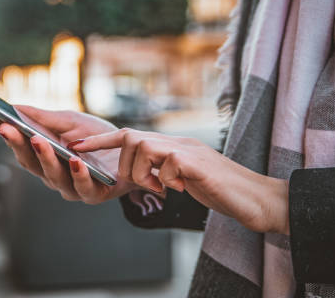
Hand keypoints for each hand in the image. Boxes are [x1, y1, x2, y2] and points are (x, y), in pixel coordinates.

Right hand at [0, 106, 136, 203]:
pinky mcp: (94, 194)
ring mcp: (71, 187)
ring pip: (53, 177)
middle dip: (18, 144)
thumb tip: (13, 106)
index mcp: (44, 158)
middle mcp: (53, 176)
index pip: (19, 147)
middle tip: (7, 127)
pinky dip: (77, 174)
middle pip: (30, 163)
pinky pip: (83, 187)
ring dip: (44, 157)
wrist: (130, 152)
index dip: (5, 133)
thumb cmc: (97, 137)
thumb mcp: (70, 121)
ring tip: (37, 139)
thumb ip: (44, 118)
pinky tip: (74, 160)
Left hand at [71, 128, 289, 233]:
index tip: (76, 146)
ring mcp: (188, 150)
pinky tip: (180, 188)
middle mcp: (178, 142)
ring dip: (143, 172)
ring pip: (144, 146)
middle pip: (131, 137)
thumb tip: (142, 173)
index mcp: (172, 146)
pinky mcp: (198, 163)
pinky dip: (166, 179)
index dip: (101, 141)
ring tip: (162, 188)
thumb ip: (163, 170)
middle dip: (125, 163)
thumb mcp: (184, 178)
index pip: (129, 135)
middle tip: (143, 183)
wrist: (258, 199)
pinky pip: (168, 163)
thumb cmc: (222, 190)